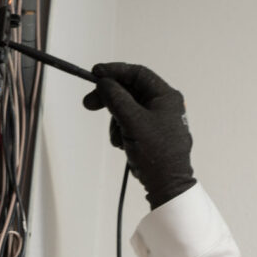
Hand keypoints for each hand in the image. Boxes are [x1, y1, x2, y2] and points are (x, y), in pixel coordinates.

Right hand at [82, 62, 195, 208]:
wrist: (167, 185)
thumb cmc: (156, 153)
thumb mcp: (132, 120)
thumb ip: (116, 98)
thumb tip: (104, 82)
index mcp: (166, 96)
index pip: (137, 74)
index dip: (114, 71)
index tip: (94, 74)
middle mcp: (164, 105)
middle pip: (130, 91)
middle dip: (110, 99)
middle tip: (89, 104)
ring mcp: (158, 120)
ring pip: (127, 108)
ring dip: (116, 120)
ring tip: (119, 138)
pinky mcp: (151, 135)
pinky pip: (130, 124)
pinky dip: (122, 131)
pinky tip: (123, 145)